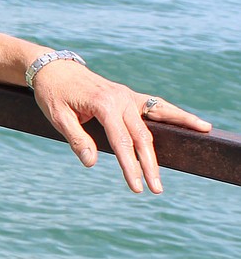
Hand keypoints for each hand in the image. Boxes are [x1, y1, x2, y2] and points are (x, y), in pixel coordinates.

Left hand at [31, 61, 211, 193]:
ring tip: (204, 134)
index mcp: (104, 104)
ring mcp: (127, 95)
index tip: (137, 187)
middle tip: (157, 189)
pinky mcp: (129, 96)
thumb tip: (91, 163)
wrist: (54, 69)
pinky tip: (192, 121)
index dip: (130, 166)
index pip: (121, 142)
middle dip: (150, 164)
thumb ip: (77, 139)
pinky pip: (156, 105)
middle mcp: (121, 98)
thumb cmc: (53, 94)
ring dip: (179, 128)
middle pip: (142, 136)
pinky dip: (174, 113)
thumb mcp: (58, 118)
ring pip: (157, 117)